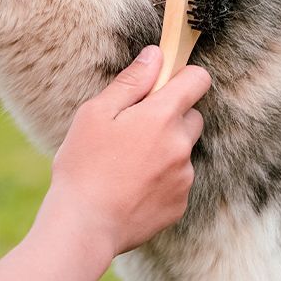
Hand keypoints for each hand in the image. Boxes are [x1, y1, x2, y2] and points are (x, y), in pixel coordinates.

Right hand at [47, 46, 210, 256]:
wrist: (85, 225)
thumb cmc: (83, 165)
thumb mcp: (96, 113)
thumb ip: (132, 82)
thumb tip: (156, 55)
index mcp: (162, 117)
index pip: (197, 80)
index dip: (183, 76)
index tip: (163, 83)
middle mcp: (181, 145)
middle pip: (192, 116)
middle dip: (170, 116)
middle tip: (133, 128)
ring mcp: (184, 177)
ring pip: (182, 150)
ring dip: (165, 149)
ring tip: (127, 163)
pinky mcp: (179, 204)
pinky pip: (178, 180)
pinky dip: (161, 178)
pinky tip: (131, 186)